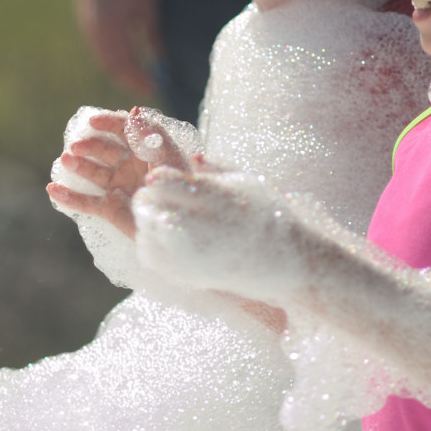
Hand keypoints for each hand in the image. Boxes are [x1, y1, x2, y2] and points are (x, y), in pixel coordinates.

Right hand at [46, 108, 195, 236]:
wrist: (180, 230)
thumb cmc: (180, 190)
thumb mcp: (169, 159)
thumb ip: (151, 136)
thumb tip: (132, 111)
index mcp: (146, 151)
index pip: (123, 130)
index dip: (108, 123)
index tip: (92, 122)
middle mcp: (130, 167)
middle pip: (104, 149)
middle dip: (89, 145)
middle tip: (77, 147)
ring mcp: (118, 187)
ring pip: (92, 172)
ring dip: (77, 165)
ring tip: (66, 160)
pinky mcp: (110, 209)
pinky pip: (86, 202)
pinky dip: (69, 197)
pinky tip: (52, 189)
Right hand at [73, 0, 159, 94]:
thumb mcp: (146, 6)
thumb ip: (151, 34)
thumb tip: (159, 58)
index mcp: (114, 32)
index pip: (128, 67)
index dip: (141, 80)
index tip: (156, 88)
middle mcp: (98, 35)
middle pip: (113, 69)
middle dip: (129, 81)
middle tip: (147, 87)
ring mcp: (89, 29)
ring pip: (104, 61)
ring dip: (120, 72)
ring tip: (136, 77)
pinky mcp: (87, 22)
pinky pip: (98, 50)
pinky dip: (111, 60)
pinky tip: (123, 60)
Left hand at [133, 169, 302, 301]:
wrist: (286, 264)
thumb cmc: (269, 217)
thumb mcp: (248, 182)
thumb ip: (216, 167)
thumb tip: (192, 156)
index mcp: (212, 196)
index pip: (160, 179)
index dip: (160, 178)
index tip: (168, 181)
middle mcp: (197, 225)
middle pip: (145, 203)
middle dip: (149, 198)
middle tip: (161, 200)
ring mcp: (189, 253)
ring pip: (144, 228)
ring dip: (149, 220)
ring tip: (169, 220)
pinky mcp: (186, 274)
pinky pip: (148, 253)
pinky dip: (152, 244)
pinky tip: (170, 241)